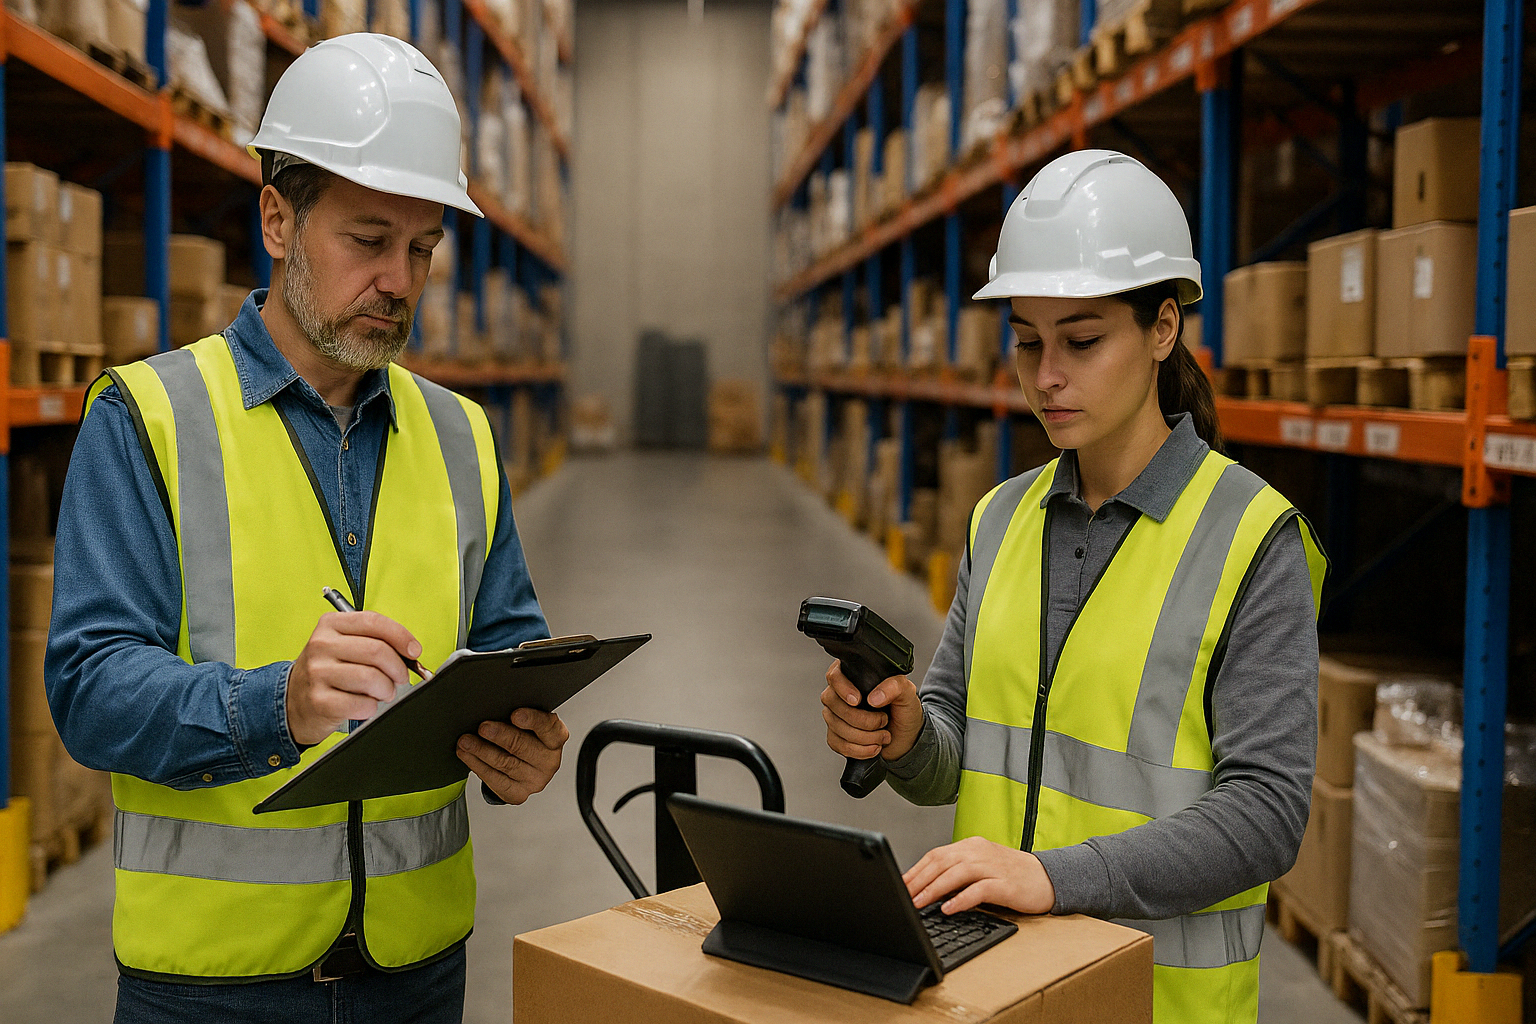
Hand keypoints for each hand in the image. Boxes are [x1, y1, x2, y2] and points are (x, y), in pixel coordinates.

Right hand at [287, 611, 420, 746]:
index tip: (414, 651)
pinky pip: (362, 703)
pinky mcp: (319, 700)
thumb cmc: (329, 671)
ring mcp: (317, 672)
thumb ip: (374, 641)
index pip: (374, 622)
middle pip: (377, 651)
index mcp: (331, 624)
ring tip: (383, 692)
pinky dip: (372, 706)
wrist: (293, 701)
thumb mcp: (344, 646)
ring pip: (372, 678)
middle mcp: (321, 645)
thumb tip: (411, 652)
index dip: (401, 636)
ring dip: (387, 689)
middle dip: (398, 668)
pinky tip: (365, 704)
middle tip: (400, 677)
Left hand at [457, 709, 569, 804]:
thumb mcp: (528, 721)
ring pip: (505, 764)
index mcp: (556, 737)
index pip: (548, 728)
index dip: (532, 721)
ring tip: (466, 741)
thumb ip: (519, 715)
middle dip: (501, 736)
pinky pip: (496, 780)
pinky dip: (478, 766)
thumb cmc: (525, 735)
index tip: (515, 715)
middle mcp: (549, 761)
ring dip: (482, 751)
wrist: (522, 763)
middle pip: (523, 747)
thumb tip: (494, 706)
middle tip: (483, 727)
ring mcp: (535, 780)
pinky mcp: (518, 793)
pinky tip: (467, 755)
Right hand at [821, 660, 924, 760]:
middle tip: (883, 720)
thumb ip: (894, 686)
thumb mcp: (906, 693)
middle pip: (834, 704)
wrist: (906, 736)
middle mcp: (840, 695)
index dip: (843, 689)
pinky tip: (874, 746)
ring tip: (883, 735)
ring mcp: (835, 716)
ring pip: (837, 727)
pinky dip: (860, 750)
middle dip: (862, 719)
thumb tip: (874, 698)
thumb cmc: (904, 710)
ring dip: (865, 737)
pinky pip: (839, 745)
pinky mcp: (836, 736)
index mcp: (853, 676)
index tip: (858, 700)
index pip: (834, 676)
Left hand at [903, 836, 1055, 915]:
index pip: (935, 855)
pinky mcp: (1005, 884)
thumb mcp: (981, 868)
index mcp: (971, 846)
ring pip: (956, 873)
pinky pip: (979, 890)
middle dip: (919, 880)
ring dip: (934, 889)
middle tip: (902, 895)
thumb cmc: (1011, 875)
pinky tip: (949, 908)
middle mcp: (979, 852)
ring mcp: (993, 866)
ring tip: (919, 902)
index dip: (915, 870)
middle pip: (942, 862)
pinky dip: (962, 899)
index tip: (900, 884)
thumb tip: (926, 887)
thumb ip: (957, 873)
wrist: (1048, 877)